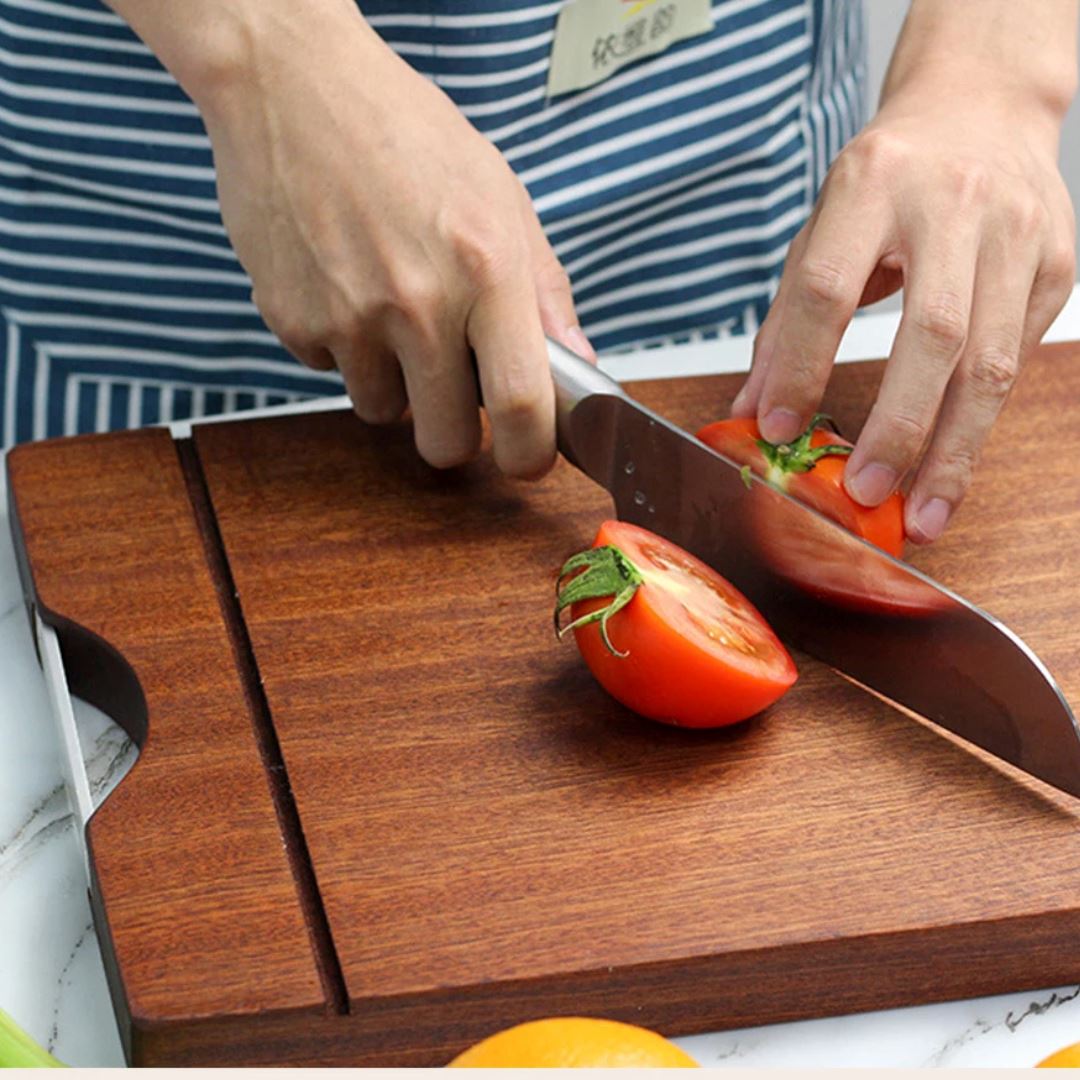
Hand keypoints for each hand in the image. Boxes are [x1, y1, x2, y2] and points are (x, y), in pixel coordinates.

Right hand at [196, 3, 591, 476]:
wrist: (293, 86)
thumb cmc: (407, 134)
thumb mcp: (501, 196)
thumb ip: (545, 290)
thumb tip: (577, 361)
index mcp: (487, 269)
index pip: (522, 405)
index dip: (530, 454)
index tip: (528, 459)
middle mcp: (418, 303)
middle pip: (446, 441)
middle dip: (456, 433)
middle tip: (454, 396)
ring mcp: (348, 317)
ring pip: (383, 411)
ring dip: (395, 383)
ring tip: (391, 311)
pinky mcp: (291, 320)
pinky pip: (331, 371)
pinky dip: (343, 347)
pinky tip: (344, 284)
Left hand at [733, 59, 1075, 542]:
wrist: (980, 110)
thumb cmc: (888, 180)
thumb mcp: (819, 233)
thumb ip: (786, 325)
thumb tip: (755, 414)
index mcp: (871, 185)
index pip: (828, 289)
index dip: (802, 367)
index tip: (780, 430)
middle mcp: (953, 204)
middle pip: (933, 334)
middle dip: (898, 427)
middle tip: (866, 493)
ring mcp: (1017, 234)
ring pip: (992, 362)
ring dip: (954, 450)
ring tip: (923, 514)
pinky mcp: (1056, 265)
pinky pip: (1017, 359)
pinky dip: (980, 421)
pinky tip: (952, 462)